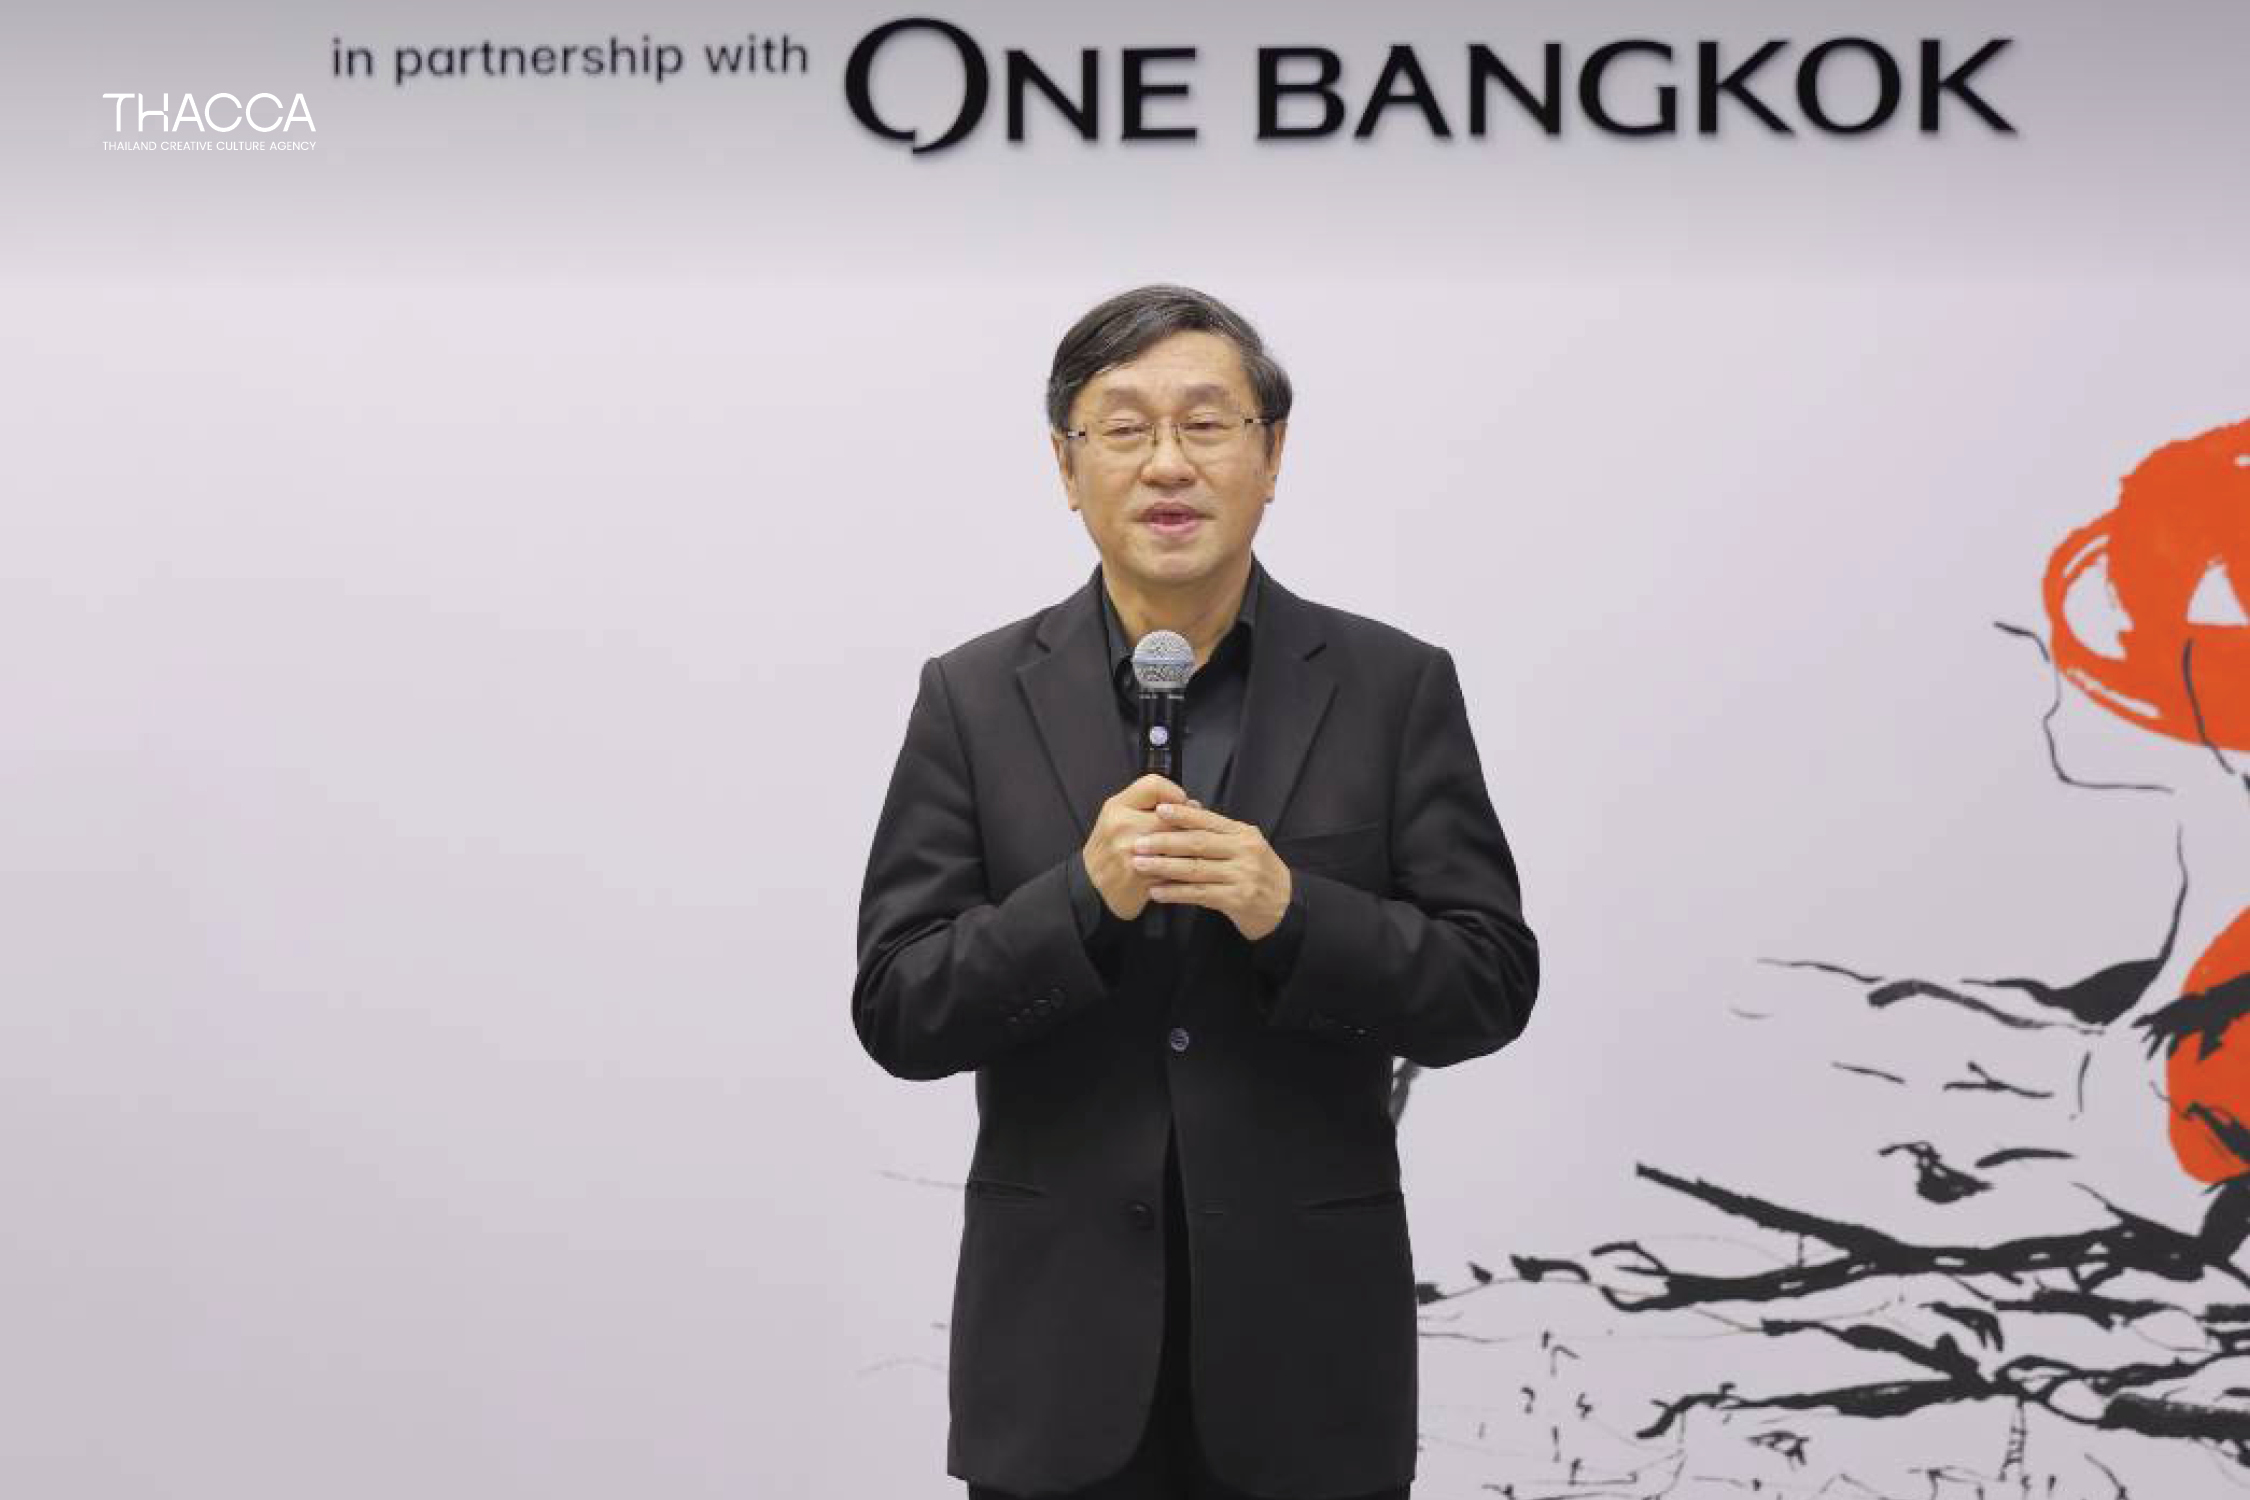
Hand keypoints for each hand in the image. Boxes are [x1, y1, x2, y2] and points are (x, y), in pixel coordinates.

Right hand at [1081, 773, 1196, 920]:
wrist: (1090, 885)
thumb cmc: (1109, 848)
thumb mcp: (1118, 815)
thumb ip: (1149, 803)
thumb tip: (1190, 805)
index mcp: (1117, 808)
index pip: (1154, 785)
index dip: (1174, 793)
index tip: (1181, 804)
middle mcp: (1122, 827)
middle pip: (1173, 816)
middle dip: (1189, 824)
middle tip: (1193, 830)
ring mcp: (1131, 852)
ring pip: (1179, 843)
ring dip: (1190, 847)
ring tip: (1190, 850)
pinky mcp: (1141, 877)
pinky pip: (1174, 868)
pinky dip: (1183, 868)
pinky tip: (1182, 868)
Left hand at [1130, 802, 1292, 940]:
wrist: (1286, 905)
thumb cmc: (1258, 872)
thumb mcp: (1245, 845)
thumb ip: (1218, 831)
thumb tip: (1187, 807)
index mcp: (1244, 834)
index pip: (1209, 820)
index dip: (1183, 815)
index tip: (1158, 811)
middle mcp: (1245, 852)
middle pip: (1198, 843)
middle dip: (1165, 842)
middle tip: (1139, 842)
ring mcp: (1242, 876)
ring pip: (1196, 869)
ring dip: (1164, 867)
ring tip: (1140, 865)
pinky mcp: (1237, 899)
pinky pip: (1200, 894)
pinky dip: (1176, 892)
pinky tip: (1156, 892)